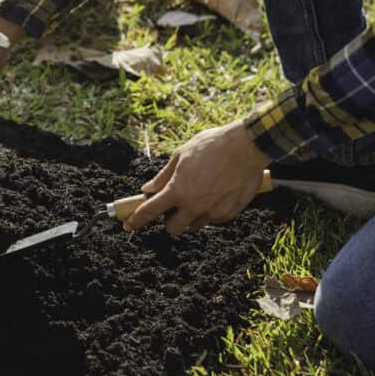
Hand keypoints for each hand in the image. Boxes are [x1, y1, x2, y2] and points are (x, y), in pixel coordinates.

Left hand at [124, 120, 270, 235]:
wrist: (247, 147)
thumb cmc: (211, 146)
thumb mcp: (181, 156)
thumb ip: (163, 176)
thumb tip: (147, 189)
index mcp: (177, 191)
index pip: (150, 212)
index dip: (136, 220)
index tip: (128, 225)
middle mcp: (194, 206)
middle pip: (174, 229)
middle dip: (170, 221)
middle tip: (173, 206)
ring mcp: (213, 212)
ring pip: (195, 224)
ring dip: (191, 215)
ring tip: (200, 193)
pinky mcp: (230, 213)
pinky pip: (214, 219)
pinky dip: (210, 211)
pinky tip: (216, 193)